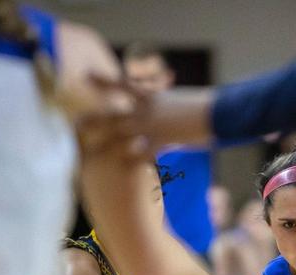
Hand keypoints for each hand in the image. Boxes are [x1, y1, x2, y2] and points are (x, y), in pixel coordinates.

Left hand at [77, 80, 214, 158]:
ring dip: (103, 146)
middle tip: (74, 123)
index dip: (103, 81)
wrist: (221, 111)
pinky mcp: (162, 141)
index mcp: (152, 96)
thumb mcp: (183, 103)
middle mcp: (147, 109)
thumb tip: (168, 108)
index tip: (86, 77)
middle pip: (113, 114)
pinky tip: (121, 176)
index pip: (123, 85)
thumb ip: (170, 107)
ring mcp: (152, 125)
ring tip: (87, 156)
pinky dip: (130, 165)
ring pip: (119, 135)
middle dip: (93, 120)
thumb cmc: (208, 107)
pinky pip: (141, 154)